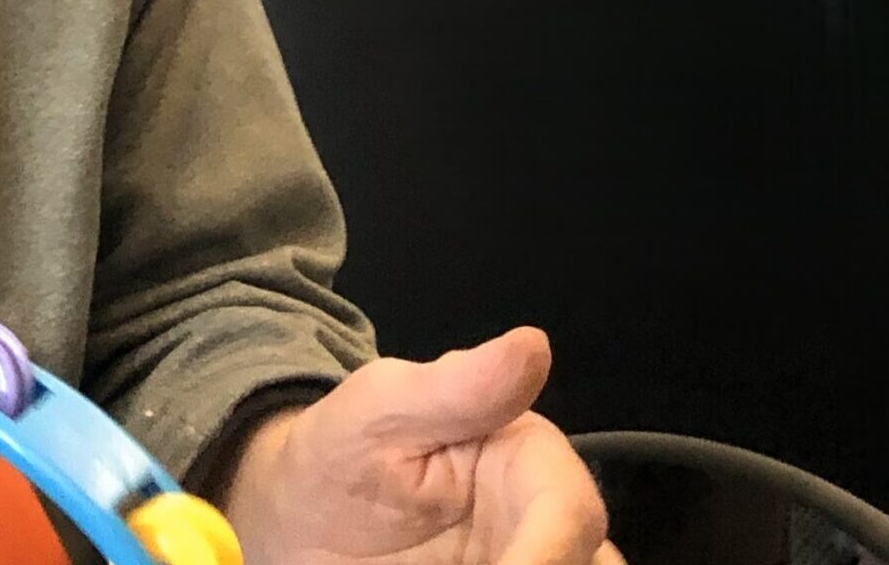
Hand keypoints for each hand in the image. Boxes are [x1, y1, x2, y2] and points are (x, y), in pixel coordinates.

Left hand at [221, 329, 619, 564]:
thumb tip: (532, 344)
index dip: (549, 551)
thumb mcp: (380, 409)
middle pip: (589, 563)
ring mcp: (530, 558)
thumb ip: (456, 385)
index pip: (569, 511)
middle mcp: (546, 519)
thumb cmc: (341, 451)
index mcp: (528, 458)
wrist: (299, 520)